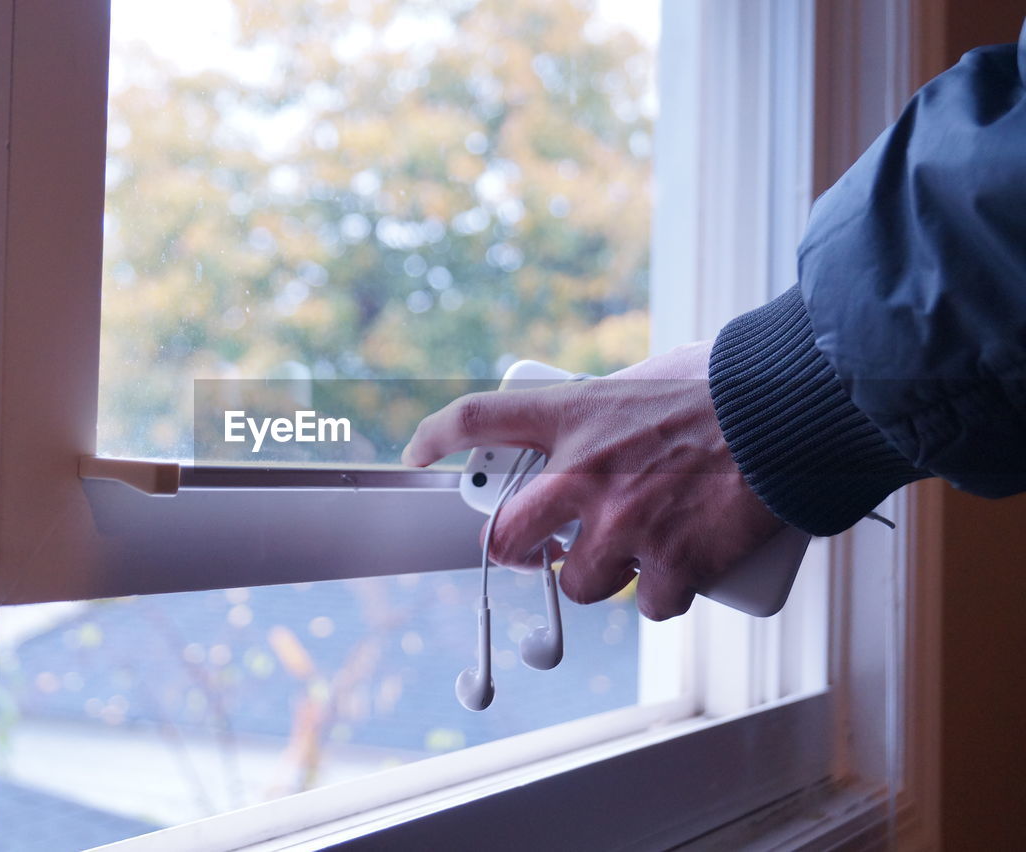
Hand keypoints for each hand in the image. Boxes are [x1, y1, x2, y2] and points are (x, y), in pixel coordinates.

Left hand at [401, 342, 784, 619]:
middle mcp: (585, 473)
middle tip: (531, 550)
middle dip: (512, 552)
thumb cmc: (728, 384)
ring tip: (634, 553)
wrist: (794, 411)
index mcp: (574, 414)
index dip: (436, 436)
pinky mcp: (673, 564)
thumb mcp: (645, 379)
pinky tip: (687, 572)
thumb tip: (598, 431)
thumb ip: (607, 408)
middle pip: (508, 537)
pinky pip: (649, 604)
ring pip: (579, 584)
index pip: (478, 417)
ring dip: (601, 577)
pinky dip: (665, 595)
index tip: (417, 451)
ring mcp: (625, 524)